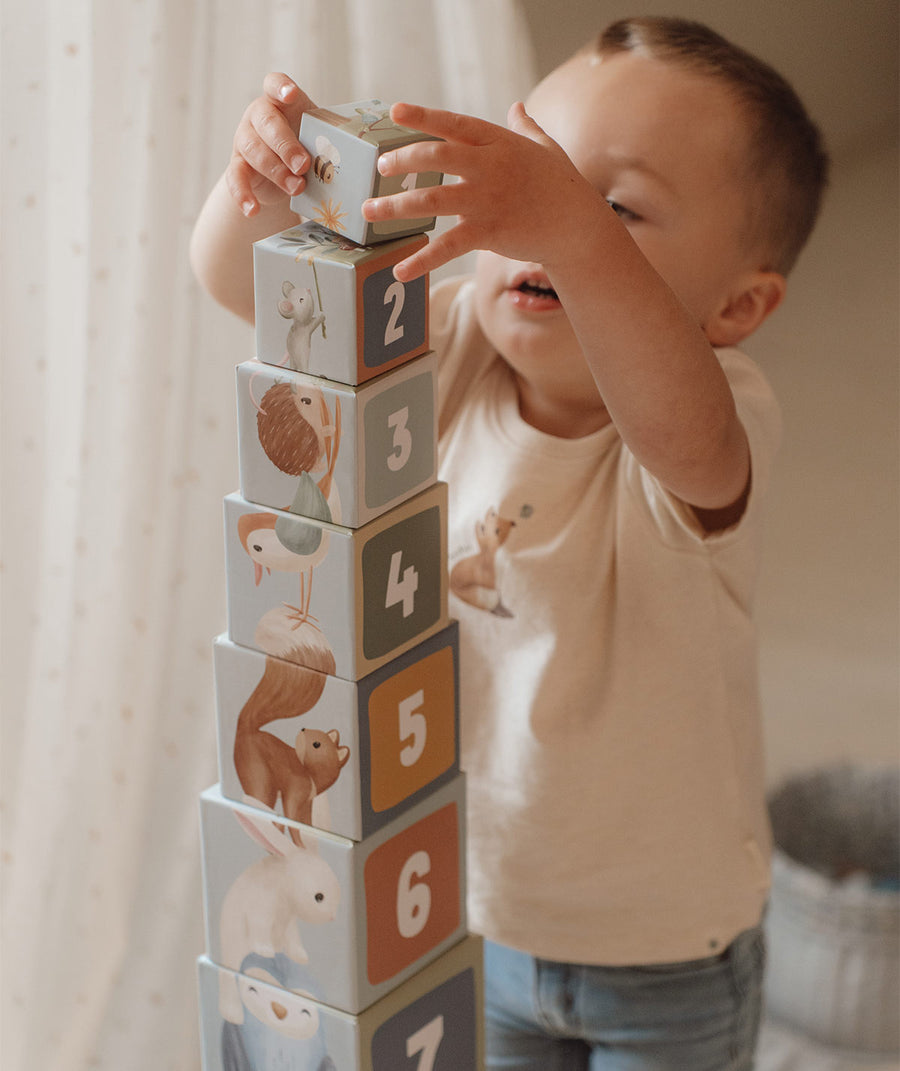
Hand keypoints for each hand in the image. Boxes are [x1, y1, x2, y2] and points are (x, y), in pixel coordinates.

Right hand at [226, 74, 317, 216]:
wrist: (280, 177)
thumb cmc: (304, 149)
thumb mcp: (317, 140)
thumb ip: (328, 139)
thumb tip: (362, 155)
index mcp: (280, 103)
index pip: (275, 85)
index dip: (281, 87)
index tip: (291, 95)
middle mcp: (258, 117)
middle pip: (266, 122)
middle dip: (286, 145)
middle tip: (304, 165)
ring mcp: (244, 140)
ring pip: (253, 151)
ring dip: (276, 171)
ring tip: (297, 188)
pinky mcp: (237, 166)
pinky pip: (235, 178)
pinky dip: (243, 195)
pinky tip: (253, 209)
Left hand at [362, 101, 602, 279]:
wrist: (577, 226)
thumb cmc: (562, 186)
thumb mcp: (545, 148)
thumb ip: (526, 127)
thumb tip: (517, 107)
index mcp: (498, 143)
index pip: (454, 125)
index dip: (424, 117)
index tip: (396, 111)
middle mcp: (489, 167)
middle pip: (436, 157)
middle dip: (403, 160)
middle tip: (380, 166)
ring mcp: (487, 200)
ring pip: (431, 200)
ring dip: (395, 206)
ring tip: (368, 211)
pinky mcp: (488, 232)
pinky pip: (447, 247)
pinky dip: (421, 260)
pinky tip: (399, 270)